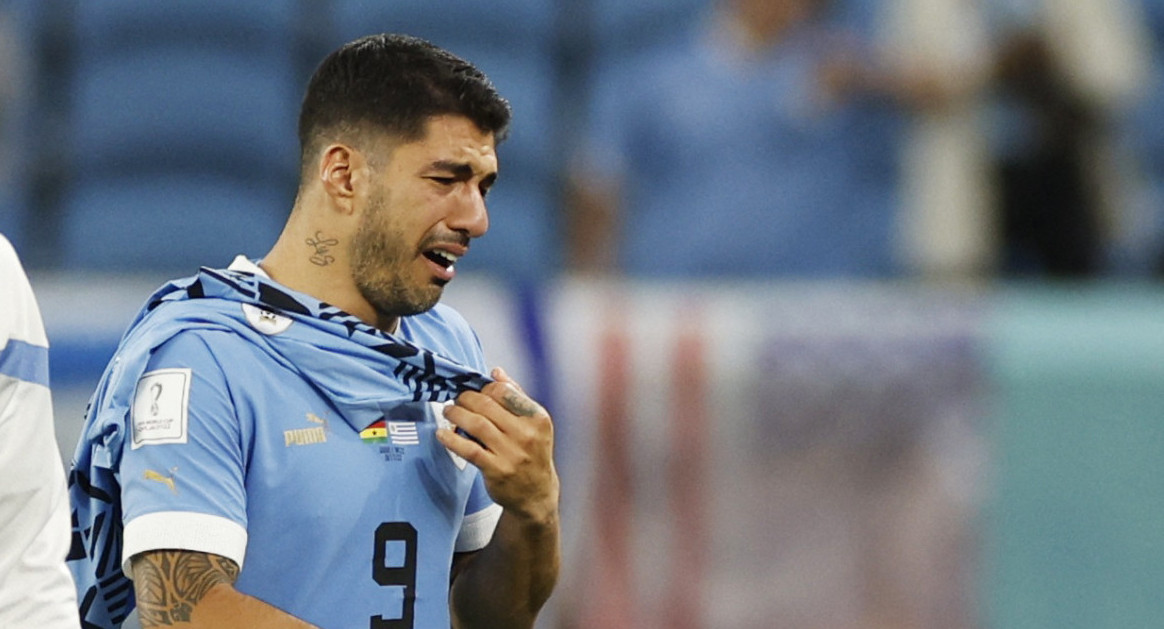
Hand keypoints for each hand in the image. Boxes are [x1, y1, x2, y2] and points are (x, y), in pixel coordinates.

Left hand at [437, 367, 558, 522]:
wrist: (537, 494)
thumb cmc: (532, 455)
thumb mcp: (533, 424)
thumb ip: (516, 396)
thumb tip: (496, 372)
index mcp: (537, 418)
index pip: (504, 391)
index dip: (483, 388)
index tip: (473, 392)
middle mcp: (526, 434)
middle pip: (487, 405)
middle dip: (465, 399)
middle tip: (456, 400)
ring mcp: (512, 453)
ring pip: (476, 424)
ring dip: (456, 414)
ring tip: (448, 411)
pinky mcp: (496, 469)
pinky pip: (468, 449)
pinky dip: (452, 439)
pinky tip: (442, 434)